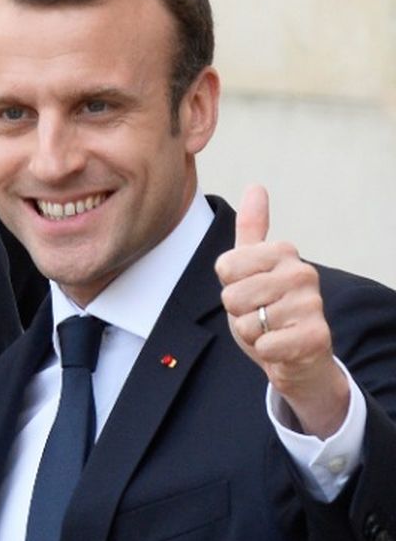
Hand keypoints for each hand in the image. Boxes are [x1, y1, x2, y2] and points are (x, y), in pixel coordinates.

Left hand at [214, 185, 348, 437]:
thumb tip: (256, 186)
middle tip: (260, 314)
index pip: (225, 266)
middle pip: (231, 295)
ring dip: (252, 333)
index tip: (250, 289)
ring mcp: (312, 304)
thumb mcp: (253, 266)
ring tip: (271, 329)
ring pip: (246, 322)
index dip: (229, 285)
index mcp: (283, 252)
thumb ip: (252, 229)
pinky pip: (265, 344)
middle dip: (238, 312)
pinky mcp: (316, 336)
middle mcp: (302, 273)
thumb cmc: (269, 307)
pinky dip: (265, 351)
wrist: (297, 355)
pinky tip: (281, 347)